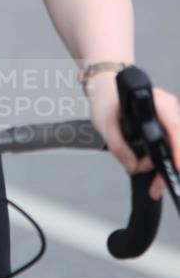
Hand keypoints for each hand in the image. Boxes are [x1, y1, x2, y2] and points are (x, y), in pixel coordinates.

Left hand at [87, 72, 179, 199]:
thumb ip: (118, 145)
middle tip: (155, 188)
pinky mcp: (167, 129)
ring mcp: (170, 118)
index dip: (178, 149)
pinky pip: (169, 148)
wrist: (106, 89)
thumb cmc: (107, 100)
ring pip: (174, 147)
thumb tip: (134, 167)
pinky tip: (155, 179)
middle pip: (177, 141)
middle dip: (168, 167)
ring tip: (153, 186)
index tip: (177, 168)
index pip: (174, 127)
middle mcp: (169, 108)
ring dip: (163, 168)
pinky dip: (161, 164)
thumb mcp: (105, 122)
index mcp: (156, 101)